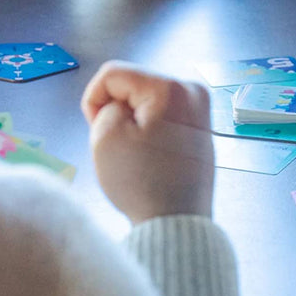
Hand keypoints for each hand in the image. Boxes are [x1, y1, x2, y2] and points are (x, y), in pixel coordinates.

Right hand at [81, 61, 213, 225]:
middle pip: (133, 83)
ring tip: (134, 151)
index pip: (113, 73)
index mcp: (171, 87)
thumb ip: (105, 106)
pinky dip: (149, 128)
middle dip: (117, 108)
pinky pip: (163, 114)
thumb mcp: (105, 137)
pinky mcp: (201, 126)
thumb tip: (122, 106)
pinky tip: (149, 153)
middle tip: (117, 143)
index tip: (98, 129)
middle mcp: (192, 89)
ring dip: (132, 119)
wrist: (177, 222)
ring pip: (146, 100)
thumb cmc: (141, 181)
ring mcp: (200, 108)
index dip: (94, 99)